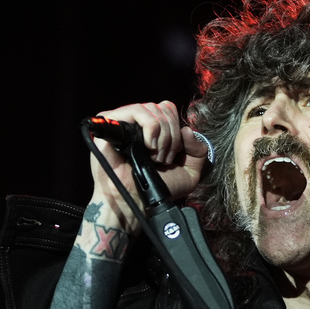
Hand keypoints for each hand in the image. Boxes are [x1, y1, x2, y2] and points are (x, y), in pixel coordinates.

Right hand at [89, 101, 208, 236]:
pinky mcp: (111, 123)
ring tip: (155, 157)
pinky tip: (148, 148)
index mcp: (152, 130)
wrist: (136, 201)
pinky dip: (151, 128)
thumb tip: (187, 130)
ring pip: (151, 108)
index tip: (175, 153)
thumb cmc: (157, 189)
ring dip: (161, 136)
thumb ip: (198, 151)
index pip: (169, 109)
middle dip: (171, 136)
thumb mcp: (189, 173)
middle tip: (164, 159)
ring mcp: (123, 122)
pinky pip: (136, 111)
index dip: (176, 129)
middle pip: (163, 107)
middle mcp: (137, 124)